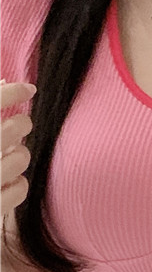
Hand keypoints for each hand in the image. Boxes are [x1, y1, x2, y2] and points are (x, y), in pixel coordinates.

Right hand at [1, 79, 35, 218]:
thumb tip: (2, 83)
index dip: (10, 92)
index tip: (29, 89)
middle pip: (12, 129)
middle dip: (22, 123)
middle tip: (22, 124)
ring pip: (20, 158)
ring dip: (19, 156)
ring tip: (8, 158)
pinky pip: (21, 188)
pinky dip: (18, 185)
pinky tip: (7, 184)